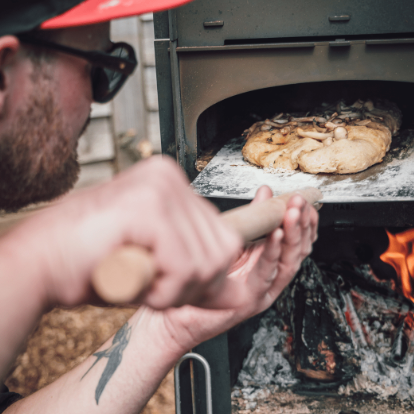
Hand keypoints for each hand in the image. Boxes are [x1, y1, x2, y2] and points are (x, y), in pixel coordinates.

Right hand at [3, 156, 241, 309]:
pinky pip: (183, 267)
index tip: (181, 286)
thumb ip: (196, 268)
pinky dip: (162, 292)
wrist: (39, 264)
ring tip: (139, 282)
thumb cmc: (93, 262)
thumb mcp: (158, 262)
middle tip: (156, 288)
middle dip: (194, 285)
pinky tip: (134, 282)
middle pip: (222, 247)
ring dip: (175, 291)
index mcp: (171, 182)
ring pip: (206, 262)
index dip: (207, 272)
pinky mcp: (147, 207)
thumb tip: (236, 295)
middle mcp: (169, 177)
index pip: (223, 233)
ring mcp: (159, 187)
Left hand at [155, 185, 318, 352]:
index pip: (295, 239)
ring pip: (289, 261)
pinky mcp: (251, 298)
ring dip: (293, 235)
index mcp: (268, 261)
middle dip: (302, 223)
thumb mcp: (234, 238)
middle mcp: (270, 276)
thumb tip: (266, 192)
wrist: (179, 312)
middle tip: (300, 203)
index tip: (302, 201)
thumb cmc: (203, 275)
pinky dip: (273, 252)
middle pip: (297, 249)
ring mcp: (263, 289)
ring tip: (292, 213)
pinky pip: (267, 273)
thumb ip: (253, 217)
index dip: (304, 219)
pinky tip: (275, 234)